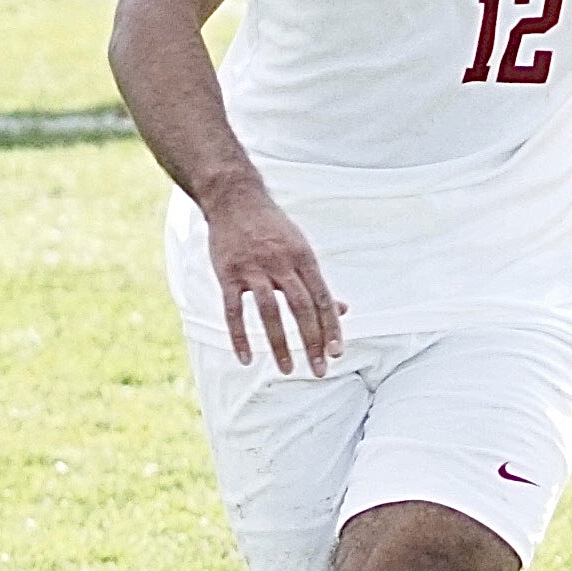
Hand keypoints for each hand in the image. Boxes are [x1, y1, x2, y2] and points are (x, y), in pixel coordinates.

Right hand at [207, 191, 344, 374]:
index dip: (331, 327)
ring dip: (280, 344)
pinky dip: (239, 336)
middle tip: (319, 370)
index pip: (322, 299)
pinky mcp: (228, 274)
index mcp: (303, 258)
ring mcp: (253, 269)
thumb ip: (317, 283)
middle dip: (312, 341)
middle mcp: (281, 263)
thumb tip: (343, 310)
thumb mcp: (301, 249)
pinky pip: (233, 310)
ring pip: (270, 312)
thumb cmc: (273, 229)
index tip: (336, 353)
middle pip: (302, 308)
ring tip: (288, 369)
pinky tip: (245, 358)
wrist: (236, 200)